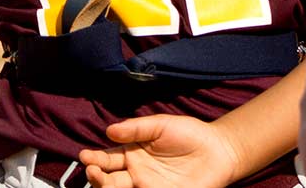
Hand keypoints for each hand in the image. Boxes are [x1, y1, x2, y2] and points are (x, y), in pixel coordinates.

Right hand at [79, 115, 241, 187]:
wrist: (220, 150)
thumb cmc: (190, 134)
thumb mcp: (161, 125)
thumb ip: (136, 128)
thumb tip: (109, 131)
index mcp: (132, 153)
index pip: (107, 159)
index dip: (94, 159)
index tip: (85, 156)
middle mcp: (136, 173)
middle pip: (109, 179)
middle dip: (96, 176)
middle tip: (93, 171)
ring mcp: (149, 187)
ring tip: (101, 181)